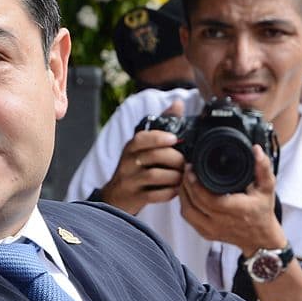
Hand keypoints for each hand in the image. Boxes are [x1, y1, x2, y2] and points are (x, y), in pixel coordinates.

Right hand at [101, 100, 185, 214]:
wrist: (116, 196)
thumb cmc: (136, 167)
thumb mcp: (143, 145)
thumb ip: (162, 124)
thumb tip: (178, 103)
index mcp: (131, 147)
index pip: (142, 138)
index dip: (159, 137)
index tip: (175, 139)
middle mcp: (128, 162)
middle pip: (154, 156)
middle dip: (175, 159)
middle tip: (185, 163)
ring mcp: (130, 180)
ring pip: (156, 176)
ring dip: (175, 177)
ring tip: (182, 177)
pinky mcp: (135, 197)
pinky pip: (155, 195)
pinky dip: (169, 193)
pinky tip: (175, 190)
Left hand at [178, 144, 285, 252]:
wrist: (260, 239)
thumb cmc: (262, 213)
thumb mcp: (267, 188)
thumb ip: (263, 168)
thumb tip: (256, 151)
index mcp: (235, 210)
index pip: (207, 198)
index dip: (195, 183)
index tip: (192, 168)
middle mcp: (222, 222)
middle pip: (193, 202)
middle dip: (186, 183)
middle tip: (187, 169)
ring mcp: (212, 230)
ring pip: (187, 211)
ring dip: (183, 194)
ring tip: (185, 180)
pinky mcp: (206, 234)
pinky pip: (189, 219)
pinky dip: (185, 205)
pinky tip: (188, 194)